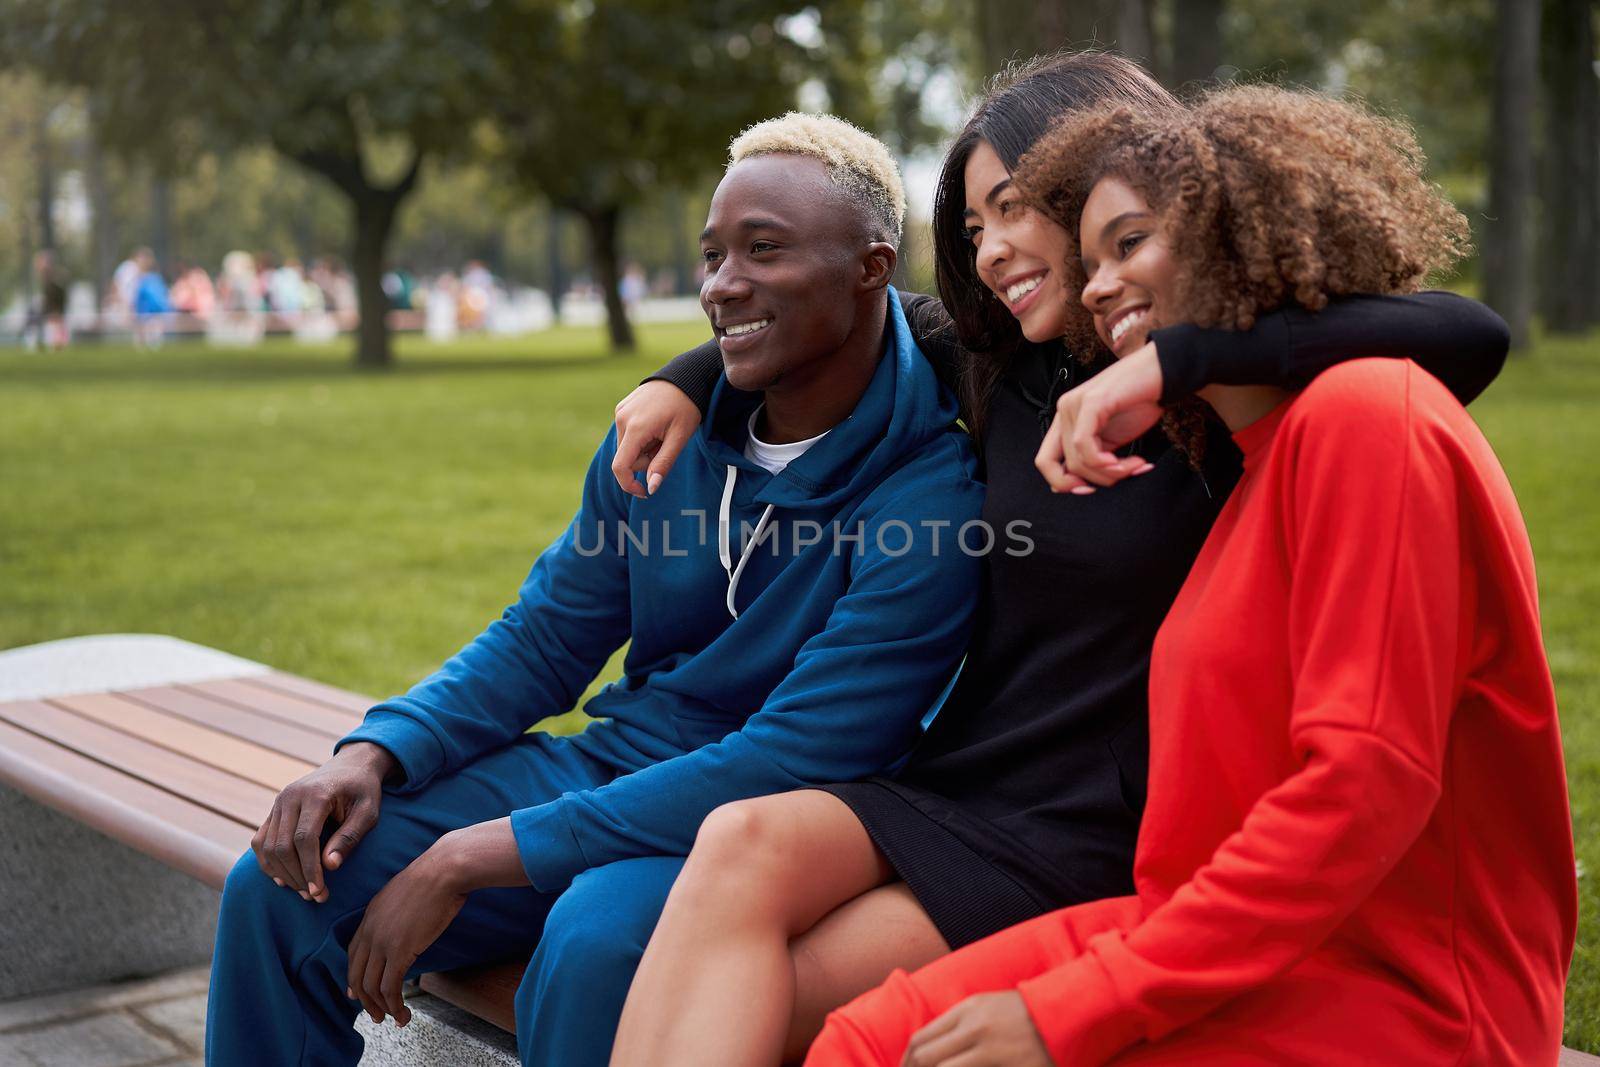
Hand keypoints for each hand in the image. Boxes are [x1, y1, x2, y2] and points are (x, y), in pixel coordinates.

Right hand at [250, 741, 395, 902]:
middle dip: (297, 876)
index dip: (310, 869)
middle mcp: (290, 796)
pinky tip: (284, 879)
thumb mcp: (369, 811)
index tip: (320, 893)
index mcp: (316, 795)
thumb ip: (350, 837)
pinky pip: (261, 840)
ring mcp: (278, 802)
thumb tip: (330, 866)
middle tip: (315, 897)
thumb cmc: (363, 790)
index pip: (304, 839)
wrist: (351, 765)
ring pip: (267, 846)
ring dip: (282, 873)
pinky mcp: (274, 809)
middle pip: (282, 846)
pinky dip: (268, 862)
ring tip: (304, 891)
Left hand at [345, 846, 466, 1026]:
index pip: (353, 954)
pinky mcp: (399, 951)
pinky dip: (394, 1005)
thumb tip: (408, 925)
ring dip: (381, 1007)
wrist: (444, 870)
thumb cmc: (436, 876)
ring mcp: (382, 942)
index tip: (358, 994)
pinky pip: (390, 987)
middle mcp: (370, 930)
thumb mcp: (407, 893)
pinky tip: (403, 1013)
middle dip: (364, 999)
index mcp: (371, 915)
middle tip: (376, 1014)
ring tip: (394, 1018)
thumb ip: (399, 912)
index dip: (354, 977)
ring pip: (371, 986)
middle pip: (357, 974)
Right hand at [612, 380, 701, 497]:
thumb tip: (651, 488)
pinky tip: (655, 425)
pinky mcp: (621, 408)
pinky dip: (640, 437)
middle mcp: (622, 418)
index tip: (644, 492)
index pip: (620, 466)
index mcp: (636, 427)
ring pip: (626, 447)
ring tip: (662, 433)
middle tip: (666, 446)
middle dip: (645, 460)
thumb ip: (664, 463)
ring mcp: (620, 411)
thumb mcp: (680, 437)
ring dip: (643, 448)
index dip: (629, 484)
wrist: (684, 377)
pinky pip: (626, 433)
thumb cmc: (686, 406)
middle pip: (626, 457)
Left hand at [901, 991, 1053, 1066]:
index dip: (906, 1062)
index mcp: (967, 1009)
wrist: (1064, 1012)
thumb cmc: (1026, 1013)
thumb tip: (932, 1046)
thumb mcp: (989, 1007)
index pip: (921, 1038)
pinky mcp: (1007, 1063)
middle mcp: (973, 1026)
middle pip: (925, 1056)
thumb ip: (961, 1022)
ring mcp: (989, 1046)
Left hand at [1035, 341, 1163, 494]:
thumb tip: (1072, 487)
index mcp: (1065, 421)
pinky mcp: (1091, 402)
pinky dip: (1107, 463)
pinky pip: (1085, 446)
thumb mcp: (1111, 440)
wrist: (1165, 373)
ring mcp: (1074, 404)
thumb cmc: (1141, 404)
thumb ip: (1092, 458)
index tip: (1093, 491)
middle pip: (1062, 468)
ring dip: (1111, 473)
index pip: (1045, 462)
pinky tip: (1130, 461)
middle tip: (1125, 476)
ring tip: (1137, 465)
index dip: (1064, 484)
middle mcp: (1064, 411)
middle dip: (1096, 482)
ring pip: (1078, 462)